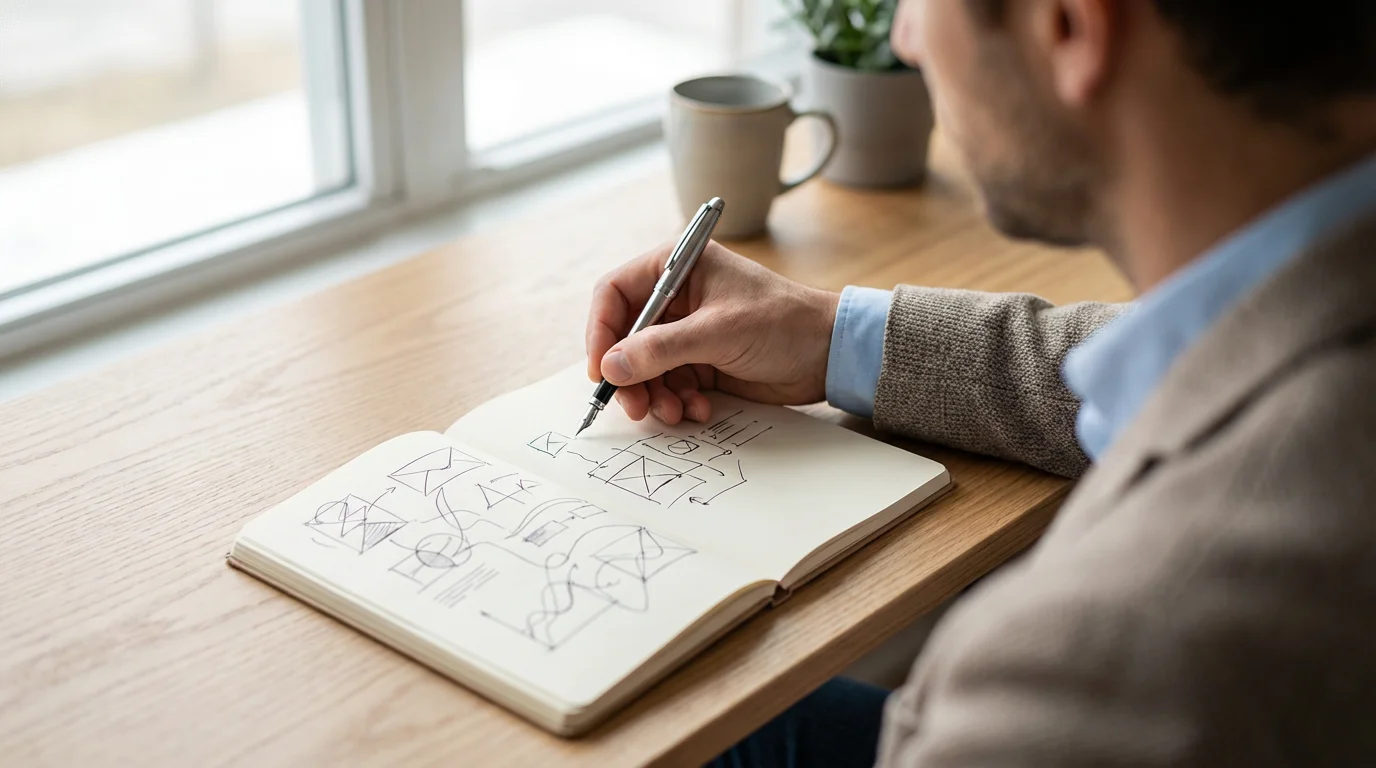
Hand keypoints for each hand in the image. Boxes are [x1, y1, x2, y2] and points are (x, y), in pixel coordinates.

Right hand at [585, 241, 839, 424]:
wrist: (829, 353)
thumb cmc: (782, 322)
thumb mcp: (717, 332)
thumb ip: (660, 349)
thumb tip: (610, 367)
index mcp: (676, 267)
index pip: (614, 294)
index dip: (601, 332)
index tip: (601, 370)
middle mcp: (676, 298)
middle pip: (624, 338)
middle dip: (628, 375)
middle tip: (634, 406)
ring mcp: (687, 332)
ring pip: (645, 368)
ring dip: (654, 395)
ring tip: (675, 413)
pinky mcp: (701, 362)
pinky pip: (670, 385)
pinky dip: (677, 402)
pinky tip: (699, 410)